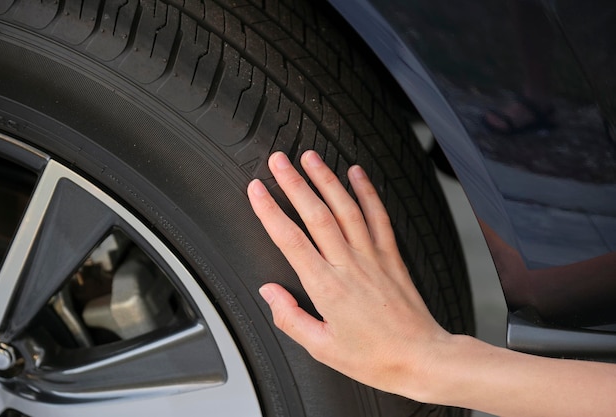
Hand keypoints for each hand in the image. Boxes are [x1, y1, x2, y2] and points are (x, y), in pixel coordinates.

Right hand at [247, 151, 450, 398]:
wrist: (422, 358)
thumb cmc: (374, 357)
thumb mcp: (322, 348)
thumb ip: (290, 318)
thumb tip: (269, 292)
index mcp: (327, 288)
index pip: (291, 240)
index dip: (270, 211)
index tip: (257, 190)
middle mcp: (349, 265)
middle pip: (316, 215)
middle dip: (294, 183)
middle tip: (278, 161)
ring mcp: (373, 257)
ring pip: (346, 209)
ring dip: (326, 179)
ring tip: (310, 157)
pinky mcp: (392, 256)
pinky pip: (379, 217)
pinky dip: (367, 192)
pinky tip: (357, 174)